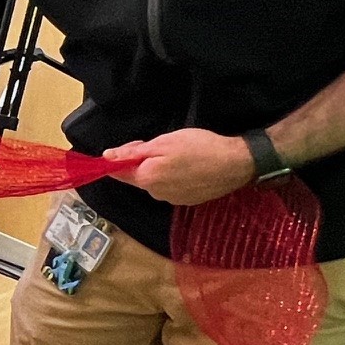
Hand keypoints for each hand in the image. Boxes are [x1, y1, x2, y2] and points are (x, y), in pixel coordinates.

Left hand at [103, 128, 255, 204]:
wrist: (236, 164)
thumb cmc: (199, 148)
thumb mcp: (163, 143)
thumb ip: (133, 153)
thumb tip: (107, 157)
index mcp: (147, 179)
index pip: (119, 173)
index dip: (120, 157)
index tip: (133, 146)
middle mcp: (156, 194)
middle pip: (138, 176)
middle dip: (143, 160)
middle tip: (160, 143)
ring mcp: (173, 200)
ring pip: (156, 181)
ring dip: (159, 168)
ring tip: (179, 153)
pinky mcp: (188, 201)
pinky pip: (172, 186)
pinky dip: (174, 175)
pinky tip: (189, 165)